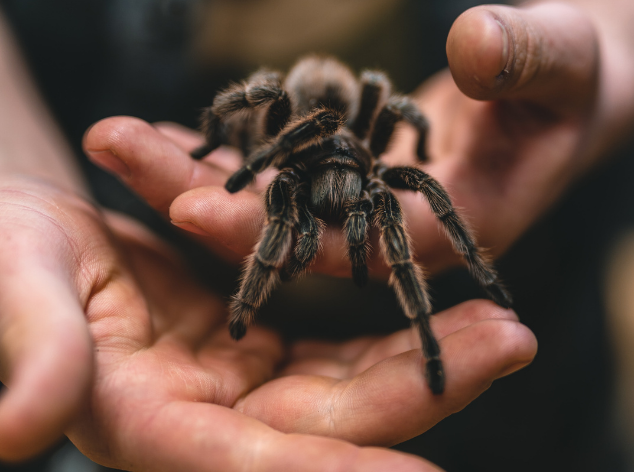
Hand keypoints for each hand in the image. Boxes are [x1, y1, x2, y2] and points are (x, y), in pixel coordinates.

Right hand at [0, 177, 535, 469]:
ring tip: (503, 322)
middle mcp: (203, 418)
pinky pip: (330, 339)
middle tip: (511, 341)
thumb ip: (29, 351)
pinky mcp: (248, 338)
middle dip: (422, 389)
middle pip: (328, 421)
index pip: (252, 468)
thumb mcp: (11, 290)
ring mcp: (232, 379)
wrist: (16, 231)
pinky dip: (382, 322)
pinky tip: (437, 295)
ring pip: (345, 381)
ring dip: (424, 352)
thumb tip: (18, 432)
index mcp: (145, 425)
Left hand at [82, 3, 602, 277]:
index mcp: (454, 227)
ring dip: (199, 169)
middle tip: (118, 149)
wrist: (563, 88)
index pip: (354, 246)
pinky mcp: (356, 172)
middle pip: (292, 226)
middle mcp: (398, 229)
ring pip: (277, 196)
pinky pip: (285, 165)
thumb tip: (475, 47)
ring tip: (121, 137)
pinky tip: (173, 129)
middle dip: (203, 195)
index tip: (193, 207)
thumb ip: (528, 60)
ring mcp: (372, 202)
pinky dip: (233, 148)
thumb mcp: (565, 60)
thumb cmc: (575, 79)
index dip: (278, 231)